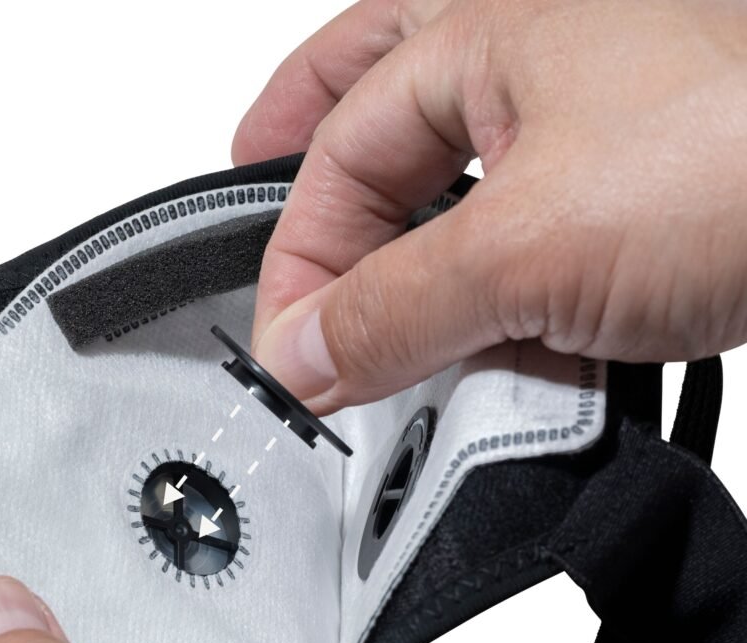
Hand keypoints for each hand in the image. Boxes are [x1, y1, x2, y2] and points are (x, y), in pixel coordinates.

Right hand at [234, 0, 746, 413]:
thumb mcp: (529, 243)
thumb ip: (394, 308)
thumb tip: (301, 358)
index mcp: (489, 28)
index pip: (341, 150)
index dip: (297, 255)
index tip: (288, 353)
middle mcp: (535, 66)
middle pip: (385, 117)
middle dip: (319, 174)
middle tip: (258, 189)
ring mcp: (589, 138)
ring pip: (458, 196)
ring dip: (414, 275)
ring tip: (377, 336)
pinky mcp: (635, 210)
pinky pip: (531, 258)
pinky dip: (500, 316)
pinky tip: (491, 359)